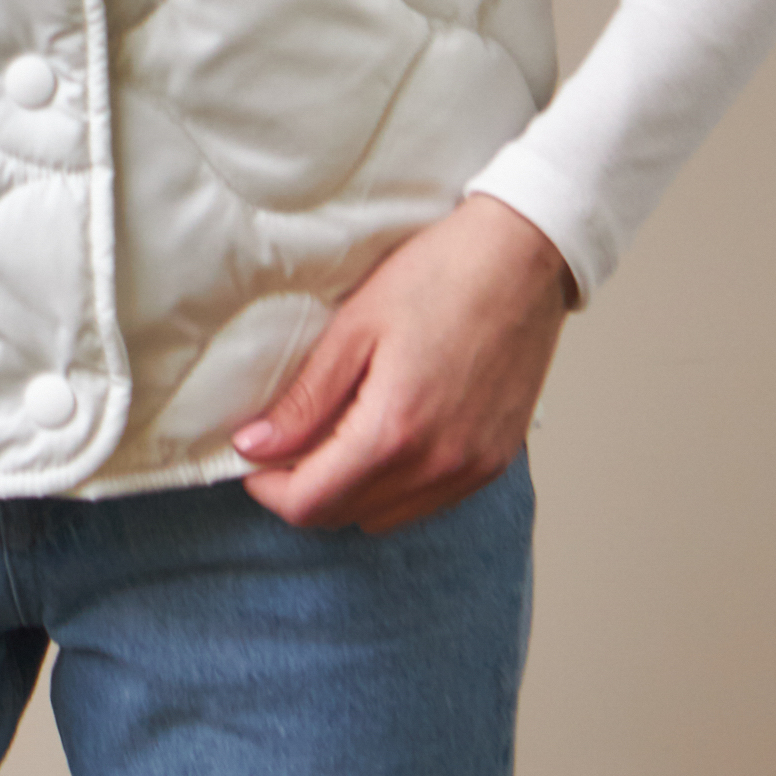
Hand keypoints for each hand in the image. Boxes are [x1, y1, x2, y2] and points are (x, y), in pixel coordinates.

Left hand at [232, 197, 573, 533]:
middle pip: (345, 516)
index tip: (252, 459)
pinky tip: (386, 440)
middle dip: (304, 489)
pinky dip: (395, 488)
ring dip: (349, 493)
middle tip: (284, 444)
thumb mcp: (356, 325)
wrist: (523, 257)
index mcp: (395, 431)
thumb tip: (254, 445)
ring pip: (386, 518)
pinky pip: (428, 503)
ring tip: (333, 439)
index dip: (268, 489)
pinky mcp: (494, 463)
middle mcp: (437, 466)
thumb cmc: (441, 275)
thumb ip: (305, 398)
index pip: (311, 504)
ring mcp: (471, 470)